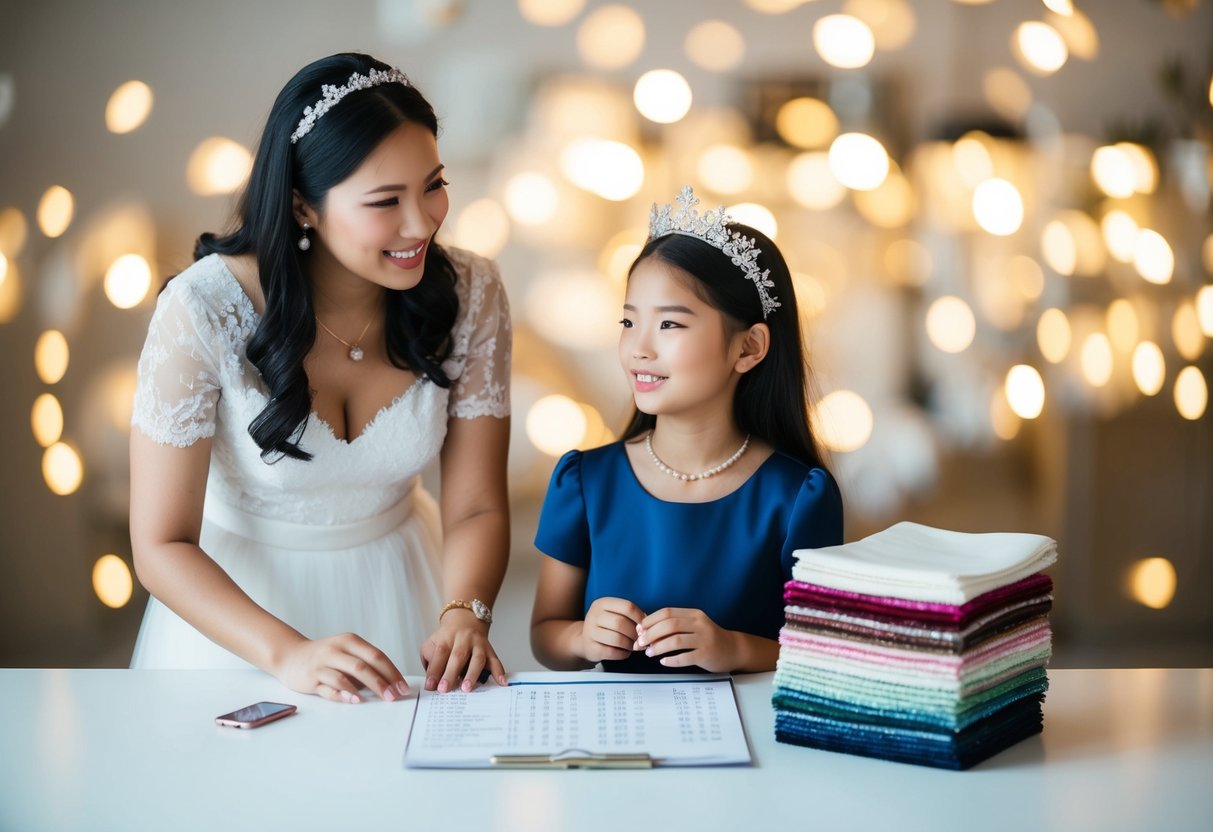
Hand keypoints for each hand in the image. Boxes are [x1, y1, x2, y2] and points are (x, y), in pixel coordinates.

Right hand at [273, 633, 408, 703]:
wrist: (291, 656)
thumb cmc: (326, 657)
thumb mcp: (346, 653)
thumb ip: (365, 664)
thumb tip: (391, 684)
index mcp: (349, 641)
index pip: (376, 655)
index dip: (392, 672)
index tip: (403, 687)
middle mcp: (336, 650)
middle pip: (363, 666)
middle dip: (382, 682)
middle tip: (395, 696)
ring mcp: (322, 663)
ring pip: (346, 676)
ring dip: (365, 688)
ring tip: (380, 698)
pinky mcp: (311, 678)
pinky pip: (328, 687)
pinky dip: (343, 694)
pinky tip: (354, 699)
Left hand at [420, 609, 506, 692]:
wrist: (465, 620)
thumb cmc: (447, 638)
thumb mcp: (432, 643)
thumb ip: (430, 661)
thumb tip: (431, 682)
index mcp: (447, 638)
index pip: (440, 653)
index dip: (434, 670)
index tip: (430, 686)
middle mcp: (463, 639)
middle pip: (458, 656)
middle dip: (451, 673)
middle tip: (445, 689)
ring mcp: (478, 644)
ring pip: (477, 658)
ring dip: (472, 674)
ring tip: (467, 688)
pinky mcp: (489, 650)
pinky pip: (495, 661)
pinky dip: (499, 672)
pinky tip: (501, 682)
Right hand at [579, 596, 645, 663]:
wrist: (584, 640)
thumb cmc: (606, 626)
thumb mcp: (614, 614)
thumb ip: (630, 616)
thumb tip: (647, 625)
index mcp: (602, 603)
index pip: (627, 607)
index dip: (640, 617)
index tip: (645, 626)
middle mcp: (594, 615)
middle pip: (621, 623)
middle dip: (635, 633)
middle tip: (641, 639)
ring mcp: (590, 632)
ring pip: (617, 639)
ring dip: (630, 645)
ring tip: (633, 646)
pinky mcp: (591, 648)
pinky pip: (612, 652)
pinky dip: (623, 654)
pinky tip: (625, 652)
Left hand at [634, 608, 740, 672]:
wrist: (733, 649)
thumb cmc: (708, 638)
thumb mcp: (694, 625)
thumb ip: (675, 625)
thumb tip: (646, 630)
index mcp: (693, 614)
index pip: (667, 612)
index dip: (650, 621)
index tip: (639, 630)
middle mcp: (699, 624)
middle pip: (670, 625)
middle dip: (651, 634)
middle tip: (640, 643)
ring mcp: (704, 639)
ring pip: (676, 640)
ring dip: (658, 647)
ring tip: (649, 653)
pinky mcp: (706, 654)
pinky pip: (685, 657)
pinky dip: (671, 660)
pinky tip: (663, 662)